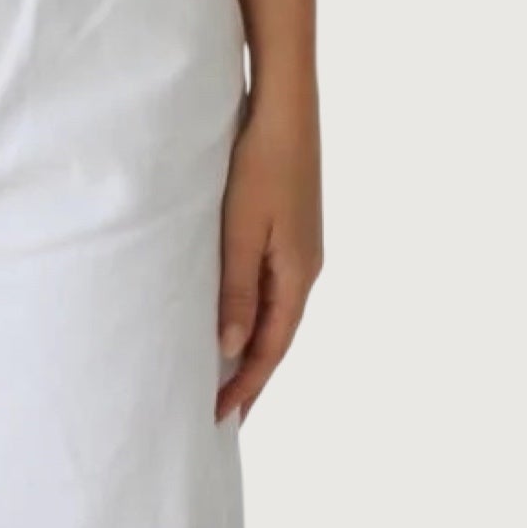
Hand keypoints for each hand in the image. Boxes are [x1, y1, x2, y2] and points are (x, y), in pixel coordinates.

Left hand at [215, 87, 322, 424]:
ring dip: (253, 344)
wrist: (286, 109)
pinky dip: (256, 311)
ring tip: (225, 374)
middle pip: (277, 336)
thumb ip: (236, 288)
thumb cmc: (260, 164)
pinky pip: (273, 286)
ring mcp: (301, 248)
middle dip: (251, 375)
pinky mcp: (291, 229)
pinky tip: (237, 314)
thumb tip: (229, 348)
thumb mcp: (242, 229)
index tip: (220, 418)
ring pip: (276, 312)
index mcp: (298, 275)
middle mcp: (306, 268)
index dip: (246, 384)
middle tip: (223, 412)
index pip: (271, 347)